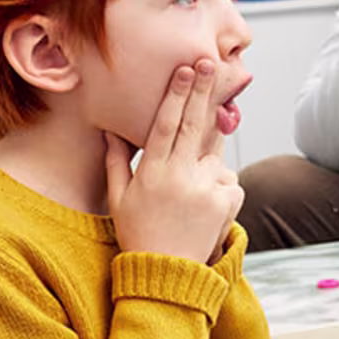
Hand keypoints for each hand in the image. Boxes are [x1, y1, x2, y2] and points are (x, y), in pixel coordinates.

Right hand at [106, 61, 244, 264]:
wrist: (167, 274)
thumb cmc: (138, 233)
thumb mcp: (118, 198)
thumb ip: (116, 161)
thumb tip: (110, 129)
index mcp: (152, 171)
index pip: (166, 123)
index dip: (177, 94)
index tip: (186, 69)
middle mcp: (180, 175)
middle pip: (194, 123)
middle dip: (203, 91)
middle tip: (210, 64)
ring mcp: (205, 187)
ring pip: (215, 156)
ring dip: (208, 162)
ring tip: (190, 194)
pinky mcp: (227, 201)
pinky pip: (228, 180)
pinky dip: (219, 187)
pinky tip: (203, 210)